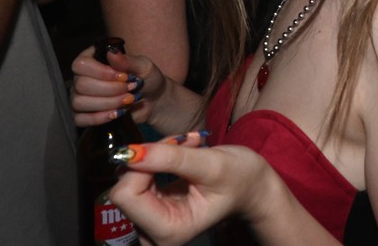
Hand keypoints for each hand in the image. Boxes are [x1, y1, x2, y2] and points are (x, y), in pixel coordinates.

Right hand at [71, 46, 164, 126]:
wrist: (154, 102)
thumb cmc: (147, 79)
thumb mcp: (144, 66)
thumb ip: (128, 60)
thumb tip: (111, 52)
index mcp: (93, 60)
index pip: (81, 64)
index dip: (101, 72)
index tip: (123, 76)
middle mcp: (82, 77)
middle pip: (81, 85)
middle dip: (110, 89)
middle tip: (130, 89)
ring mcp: (80, 97)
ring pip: (79, 102)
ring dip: (107, 103)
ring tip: (127, 101)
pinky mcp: (83, 116)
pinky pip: (80, 119)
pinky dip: (100, 117)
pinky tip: (117, 114)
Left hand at [110, 134, 271, 245]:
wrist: (252, 186)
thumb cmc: (240, 178)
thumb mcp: (211, 164)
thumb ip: (172, 158)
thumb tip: (131, 152)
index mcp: (169, 231)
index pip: (126, 196)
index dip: (140, 166)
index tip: (170, 146)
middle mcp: (154, 234)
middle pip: (125, 190)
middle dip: (150, 158)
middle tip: (184, 143)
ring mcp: (150, 223)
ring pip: (129, 179)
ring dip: (155, 155)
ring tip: (187, 146)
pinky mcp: (149, 210)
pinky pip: (136, 178)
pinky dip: (155, 159)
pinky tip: (179, 153)